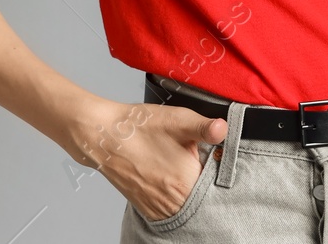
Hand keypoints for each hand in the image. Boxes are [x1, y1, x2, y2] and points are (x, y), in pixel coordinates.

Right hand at [65, 98, 227, 221]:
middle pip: (202, 196)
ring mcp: (157, 208)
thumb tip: (223, 130)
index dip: (217, 168)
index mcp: (185, 182)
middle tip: (192, 159)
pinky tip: (168, 176)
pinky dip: (174, 196)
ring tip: (177, 166)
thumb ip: (206, 127)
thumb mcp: (180, 119)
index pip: (217, 185)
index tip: (212, 156)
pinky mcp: (146, 209)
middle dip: (203, 179)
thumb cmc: (139, 127)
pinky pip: (170, 209)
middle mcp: (172, 201)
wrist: (103, 136)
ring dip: (188, 188)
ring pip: (186, 204)